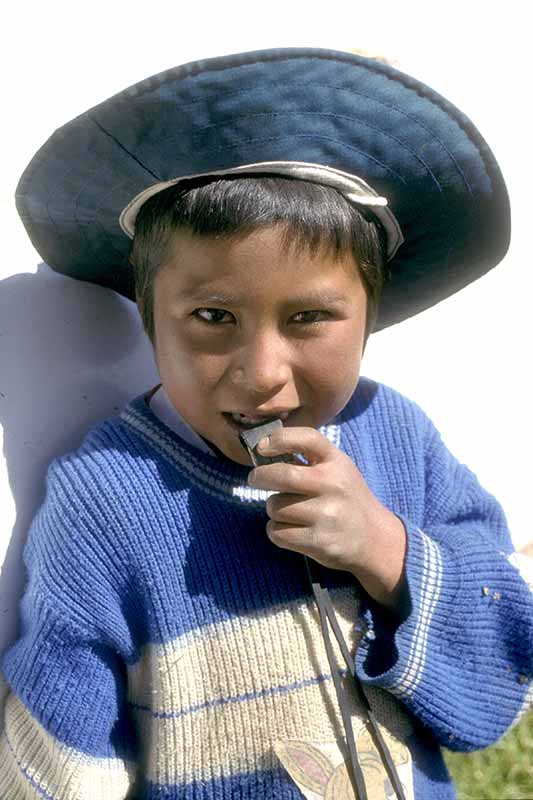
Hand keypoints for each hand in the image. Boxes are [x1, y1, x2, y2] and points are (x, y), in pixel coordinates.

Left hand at [248, 426, 407, 610]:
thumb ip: (307, 458)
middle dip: (260, 477)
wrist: (374, 539)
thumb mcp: (337, 469)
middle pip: (282, 475)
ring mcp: (327, 515)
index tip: (261, 446)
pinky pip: (277, 532)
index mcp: (337, 462)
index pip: (307, 438)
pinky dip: (276, 531)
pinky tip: (291, 529)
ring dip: (274, 509)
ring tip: (289, 512)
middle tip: (256, 479)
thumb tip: (262, 449)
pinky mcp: (319, 541)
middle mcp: (334, 485)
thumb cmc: (345, 498)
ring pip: (275, 506)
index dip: (279, 438)